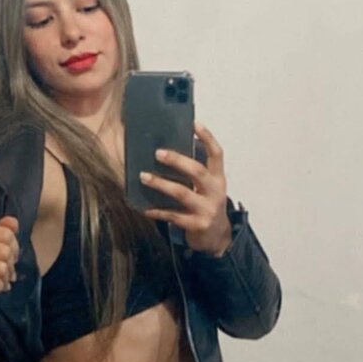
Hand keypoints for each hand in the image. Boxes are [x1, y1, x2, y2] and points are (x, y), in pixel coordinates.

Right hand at [0, 215, 19, 314]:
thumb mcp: (0, 246)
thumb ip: (6, 231)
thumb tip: (12, 222)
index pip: (6, 234)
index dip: (14, 247)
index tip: (10, 257)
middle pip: (4, 251)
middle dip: (10, 265)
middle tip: (6, 272)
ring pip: (0, 268)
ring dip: (5, 278)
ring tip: (0, 280)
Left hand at [140, 121, 232, 255]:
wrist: (218, 238)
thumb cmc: (207, 206)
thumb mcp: (208, 188)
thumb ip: (196, 174)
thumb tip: (169, 153)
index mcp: (218, 179)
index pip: (216, 154)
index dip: (207, 138)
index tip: (194, 124)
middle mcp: (215, 192)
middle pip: (197, 171)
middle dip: (177, 161)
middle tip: (158, 153)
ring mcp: (206, 209)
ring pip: (182, 193)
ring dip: (161, 184)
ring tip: (144, 177)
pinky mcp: (197, 225)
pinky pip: (174, 216)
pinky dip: (158, 212)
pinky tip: (146, 209)